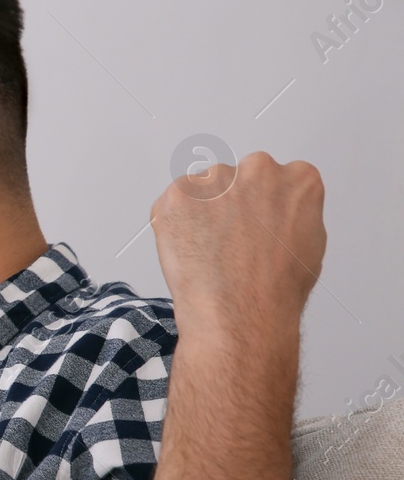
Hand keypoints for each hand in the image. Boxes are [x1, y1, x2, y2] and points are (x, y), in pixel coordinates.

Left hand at [150, 151, 325, 335]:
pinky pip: (171, 206)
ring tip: (209, 251)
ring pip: (202, 191)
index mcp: (298, 178)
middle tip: (228, 242)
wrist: (240, 310)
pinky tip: (189, 250)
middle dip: (229, 205)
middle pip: (236, 180)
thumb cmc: (275, 287)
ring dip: (200, 213)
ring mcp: (218, 179)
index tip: (255, 225)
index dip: (260, 207)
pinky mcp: (179, 194)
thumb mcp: (309, 241)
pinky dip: (173, 225)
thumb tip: (277, 211)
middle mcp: (259, 168)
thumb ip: (292, 213)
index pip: (274, 179)